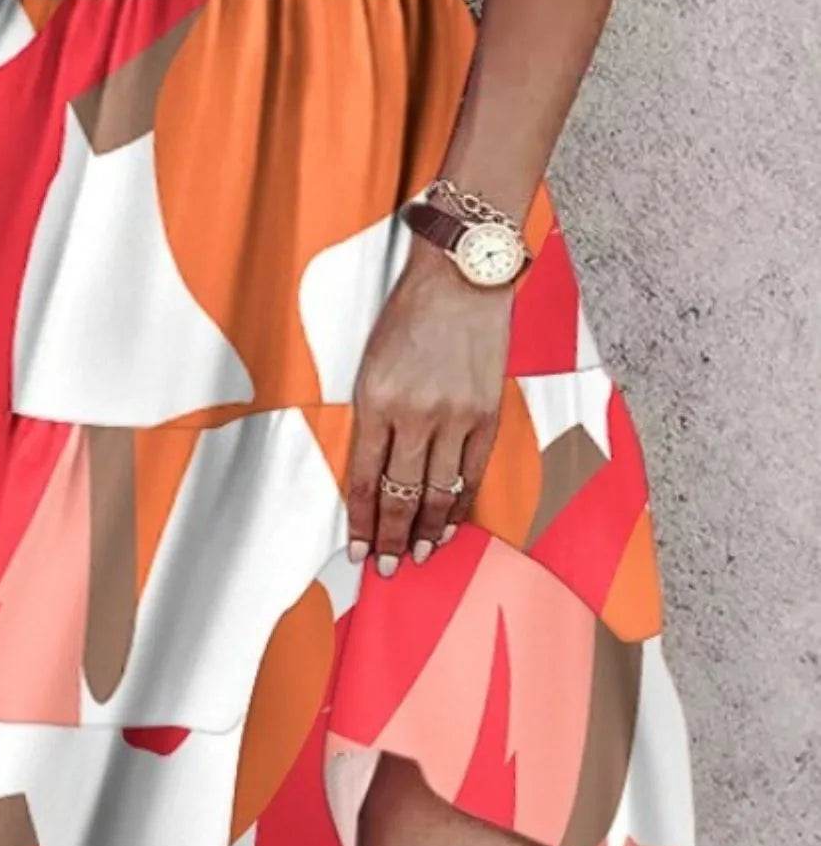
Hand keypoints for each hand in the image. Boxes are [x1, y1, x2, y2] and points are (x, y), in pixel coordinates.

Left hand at [347, 236, 511, 574]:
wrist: (461, 277)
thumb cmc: (408, 315)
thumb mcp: (371, 364)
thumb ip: (371, 416)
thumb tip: (372, 471)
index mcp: (375, 400)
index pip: (363, 479)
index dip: (361, 522)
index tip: (358, 551)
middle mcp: (415, 414)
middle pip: (401, 495)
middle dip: (392, 538)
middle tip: (388, 567)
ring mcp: (455, 416)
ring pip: (439, 492)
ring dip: (428, 532)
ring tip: (421, 557)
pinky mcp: (486, 413)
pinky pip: (472, 474)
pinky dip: (461, 506)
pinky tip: (453, 526)